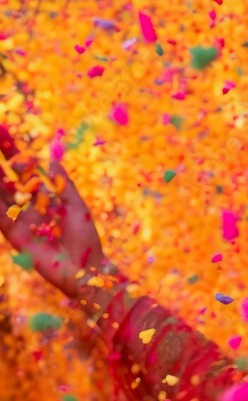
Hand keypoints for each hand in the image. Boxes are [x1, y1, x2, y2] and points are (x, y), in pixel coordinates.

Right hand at [0, 127, 117, 299]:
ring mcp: (20, 220)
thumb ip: (64, 184)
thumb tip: (53, 159)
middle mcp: (28, 206)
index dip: (14, 152)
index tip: (4, 131)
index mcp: (44, 197)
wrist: (86, 270)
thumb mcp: (77, 206)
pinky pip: (1, 217)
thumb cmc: (86, 239)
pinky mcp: (15, 236)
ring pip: (0, 195)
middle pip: (7, 178)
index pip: (25, 170)